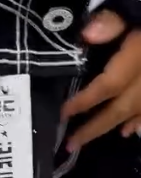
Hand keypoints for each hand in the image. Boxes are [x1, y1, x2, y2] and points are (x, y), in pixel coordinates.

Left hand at [63, 10, 140, 149]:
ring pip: (140, 111)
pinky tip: (131, 129)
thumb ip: (114, 19)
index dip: (85, 101)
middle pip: (122, 107)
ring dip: (118, 125)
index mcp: (140, 56)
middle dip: (96, 127)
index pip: (109, 84)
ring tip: (96, 137)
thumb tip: (89, 34)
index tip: (64, 112)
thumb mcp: (136, 6)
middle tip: (71, 144)